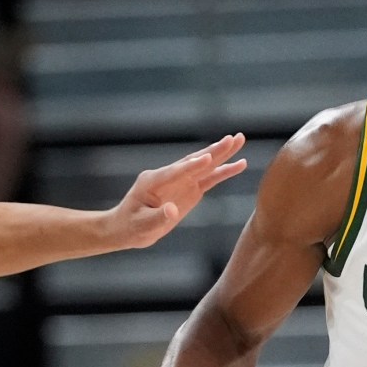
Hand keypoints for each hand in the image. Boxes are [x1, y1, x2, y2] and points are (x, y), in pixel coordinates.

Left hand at [111, 134, 249, 249]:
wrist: (127, 228)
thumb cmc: (130, 226)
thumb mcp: (141, 226)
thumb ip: (157, 218)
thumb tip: (172, 210)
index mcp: (153, 181)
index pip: (175, 172)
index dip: (192, 166)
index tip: (207, 158)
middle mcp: (168, 176)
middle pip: (194, 161)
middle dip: (214, 151)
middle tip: (233, 138)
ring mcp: (180, 181)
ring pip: (204, 166)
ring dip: (222, 154)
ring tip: (239, 140)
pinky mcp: (189, 189)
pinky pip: (209, 179)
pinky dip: (223, 172)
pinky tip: (239, 164)